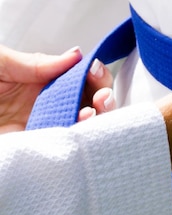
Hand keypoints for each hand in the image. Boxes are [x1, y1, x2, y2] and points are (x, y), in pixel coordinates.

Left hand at [0, 45, 114, 132]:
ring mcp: (44, 124)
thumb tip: (75, 55)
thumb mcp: (3, 62)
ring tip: (92, 112)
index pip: (80, 78)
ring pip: (83, 124)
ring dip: (95, 119)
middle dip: (104, 99)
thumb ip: (38, 62)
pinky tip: (78, 127)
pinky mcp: (36, 144)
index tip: (95, 70)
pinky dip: (76, 136)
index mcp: (42, 80)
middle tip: (102, 97)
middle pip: (90, 102)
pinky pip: (64, 143)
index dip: (94, 75)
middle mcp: (48, 103)